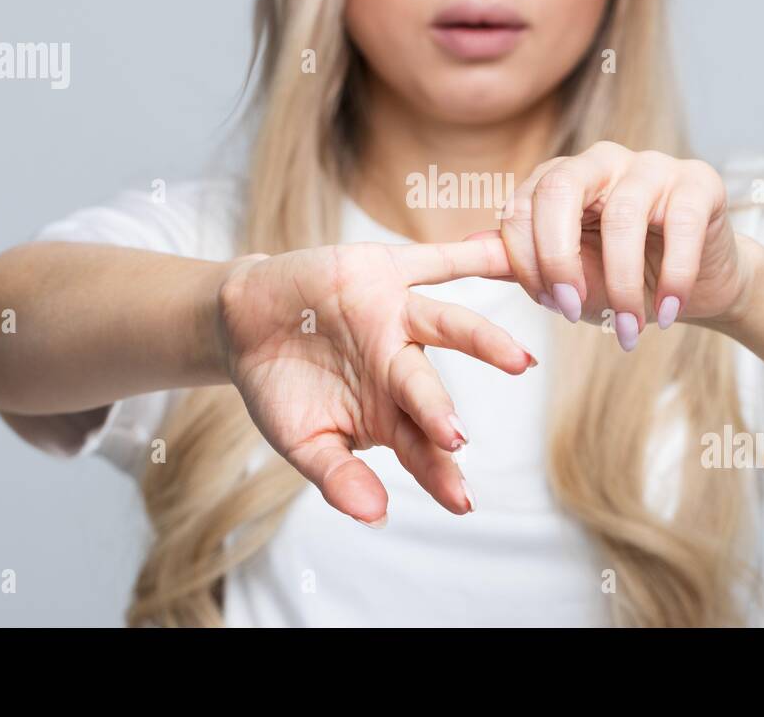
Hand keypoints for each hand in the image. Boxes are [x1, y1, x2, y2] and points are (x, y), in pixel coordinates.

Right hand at [214, 238, 533, 526]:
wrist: (244, 323)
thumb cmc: (279, 389)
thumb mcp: (302, 440)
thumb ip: (338, 476)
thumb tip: (374, 515)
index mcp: (389, 414)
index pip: (421, 449)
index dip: (440, 474)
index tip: (462, 501)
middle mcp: (402, 365)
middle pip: (428, 391)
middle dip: (440, 414)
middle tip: (455, 438)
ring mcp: (397, 317)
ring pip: (447, 327)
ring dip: (484, 340)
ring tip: (519, 359)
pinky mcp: (386, 273)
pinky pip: (436, 260)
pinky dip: (473, 253)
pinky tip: (508, 247)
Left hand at [492, 141, 759, 349]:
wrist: (696, 285)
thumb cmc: (624, 276)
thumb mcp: (565, 275)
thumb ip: (517, 261)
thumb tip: (462, 250)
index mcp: (559, 179)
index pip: (522, 206)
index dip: (528, 261)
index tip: (552, 306)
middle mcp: (600, 161)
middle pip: (559, 191)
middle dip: (558, 259)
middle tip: (572, 312)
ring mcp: (651, 165)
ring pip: (622, 215)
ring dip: (621, 284)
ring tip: (627, 331)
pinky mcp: (699, 182)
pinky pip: (680, 224)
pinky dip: (672, 278)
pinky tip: (666, 313)